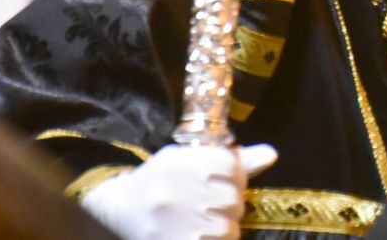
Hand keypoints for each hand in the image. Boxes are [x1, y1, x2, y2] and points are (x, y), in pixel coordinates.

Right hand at [81, 143, 277, 239]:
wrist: (116, 212)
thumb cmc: (158, 181)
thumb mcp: (186, 158)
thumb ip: (230, 159)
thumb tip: (271, 154)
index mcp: (177, 162)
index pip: (230, 165)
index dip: (234, 173)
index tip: (225, 179)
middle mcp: (174, 190)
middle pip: (232, 197)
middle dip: (230, 201)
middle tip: (212, 204)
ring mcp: (172, 222)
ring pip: (227, 225)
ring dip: (224, 225)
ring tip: (205, 221)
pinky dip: (217, 239)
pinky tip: (203, 233)